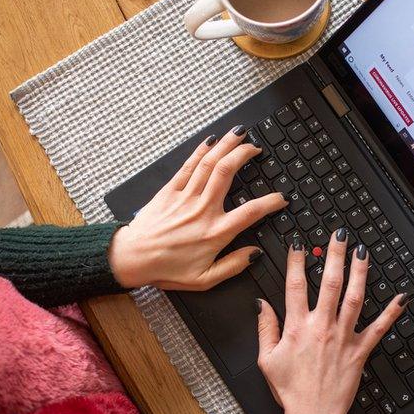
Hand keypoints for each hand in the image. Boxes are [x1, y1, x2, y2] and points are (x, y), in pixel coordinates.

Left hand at [108, 126, 286, 289]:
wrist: (132, 258)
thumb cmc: (166, 269)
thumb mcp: (204, 279)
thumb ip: (233, 266)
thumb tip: (255, 254)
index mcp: (215, 233)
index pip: (251, 211)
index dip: (270, 202)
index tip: (281, 197)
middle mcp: (202, 210)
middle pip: (227, 172)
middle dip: (244, 154)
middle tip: (256, 148)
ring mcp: (185, 197)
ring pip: (209, 164)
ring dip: (226, 145)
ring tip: (239, 134)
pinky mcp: (169, 191)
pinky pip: (188, 166)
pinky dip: (200, 151)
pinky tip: (211, 141)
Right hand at [255, 229, 407, 413]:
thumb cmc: (290, 391)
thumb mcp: (266, 360)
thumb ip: (265, 328)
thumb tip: (262, 304)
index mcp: (297, 327)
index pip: (295, 285)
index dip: (296, 260)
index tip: (298, 242)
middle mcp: (322, 327)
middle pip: (330, 283)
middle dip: (334, 255)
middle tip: (339, 234)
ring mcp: (343, 338)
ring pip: (355, 298)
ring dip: (360, 272)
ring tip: (363, 252)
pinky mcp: (360, 352)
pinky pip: (379, 329)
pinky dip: (392, 313)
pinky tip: (402, 297)